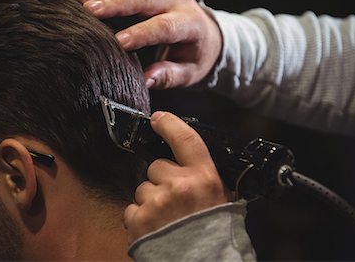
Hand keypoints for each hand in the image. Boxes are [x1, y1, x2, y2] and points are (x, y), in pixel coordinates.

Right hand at [77, 0, 222, 88]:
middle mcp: (177, 1)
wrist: (206, 35)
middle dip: (117, 3)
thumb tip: (146, 80)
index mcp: (190, 24)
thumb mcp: (189, 73)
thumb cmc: (196, 56)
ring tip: (83, 0)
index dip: (142, 33)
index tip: (120, 41)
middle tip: (91, 11)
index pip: (165, 26)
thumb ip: (169, 76)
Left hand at [122, 111, 231, 243]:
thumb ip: (206, 177)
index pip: (186, 139)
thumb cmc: (215, 235)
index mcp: (205, 178)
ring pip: (142, 188)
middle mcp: (180, 186)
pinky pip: (131, 208)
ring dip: (150, 200)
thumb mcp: (223, 199)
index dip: (170, 125)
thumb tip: (190, 160)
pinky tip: (155, 228)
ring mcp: (157, 202)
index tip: (159, 119)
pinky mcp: (139, 220)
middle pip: (156, 166)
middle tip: (174, 200)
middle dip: (160, 179)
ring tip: (166, 219)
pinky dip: (139, 218)